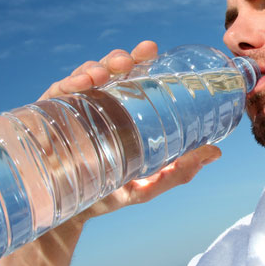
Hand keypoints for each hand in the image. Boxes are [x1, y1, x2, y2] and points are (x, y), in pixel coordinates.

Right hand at [39, 40, 221, 224]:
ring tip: (107, 71)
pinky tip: (81, 84)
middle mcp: (97, 104)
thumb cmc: (106, 194)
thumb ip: (178, 171)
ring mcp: (72, 109)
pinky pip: (58, 92)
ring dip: (96, 66)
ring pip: (84, 76)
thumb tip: (215, 152)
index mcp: (120, 112)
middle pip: (108, 71)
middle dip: (120, 57)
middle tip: (134, 57)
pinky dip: (69, 82)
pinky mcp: (49, 117)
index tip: (152, 50)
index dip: (139, 59)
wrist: (66, 215)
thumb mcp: (145, 184)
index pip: (131, 78)